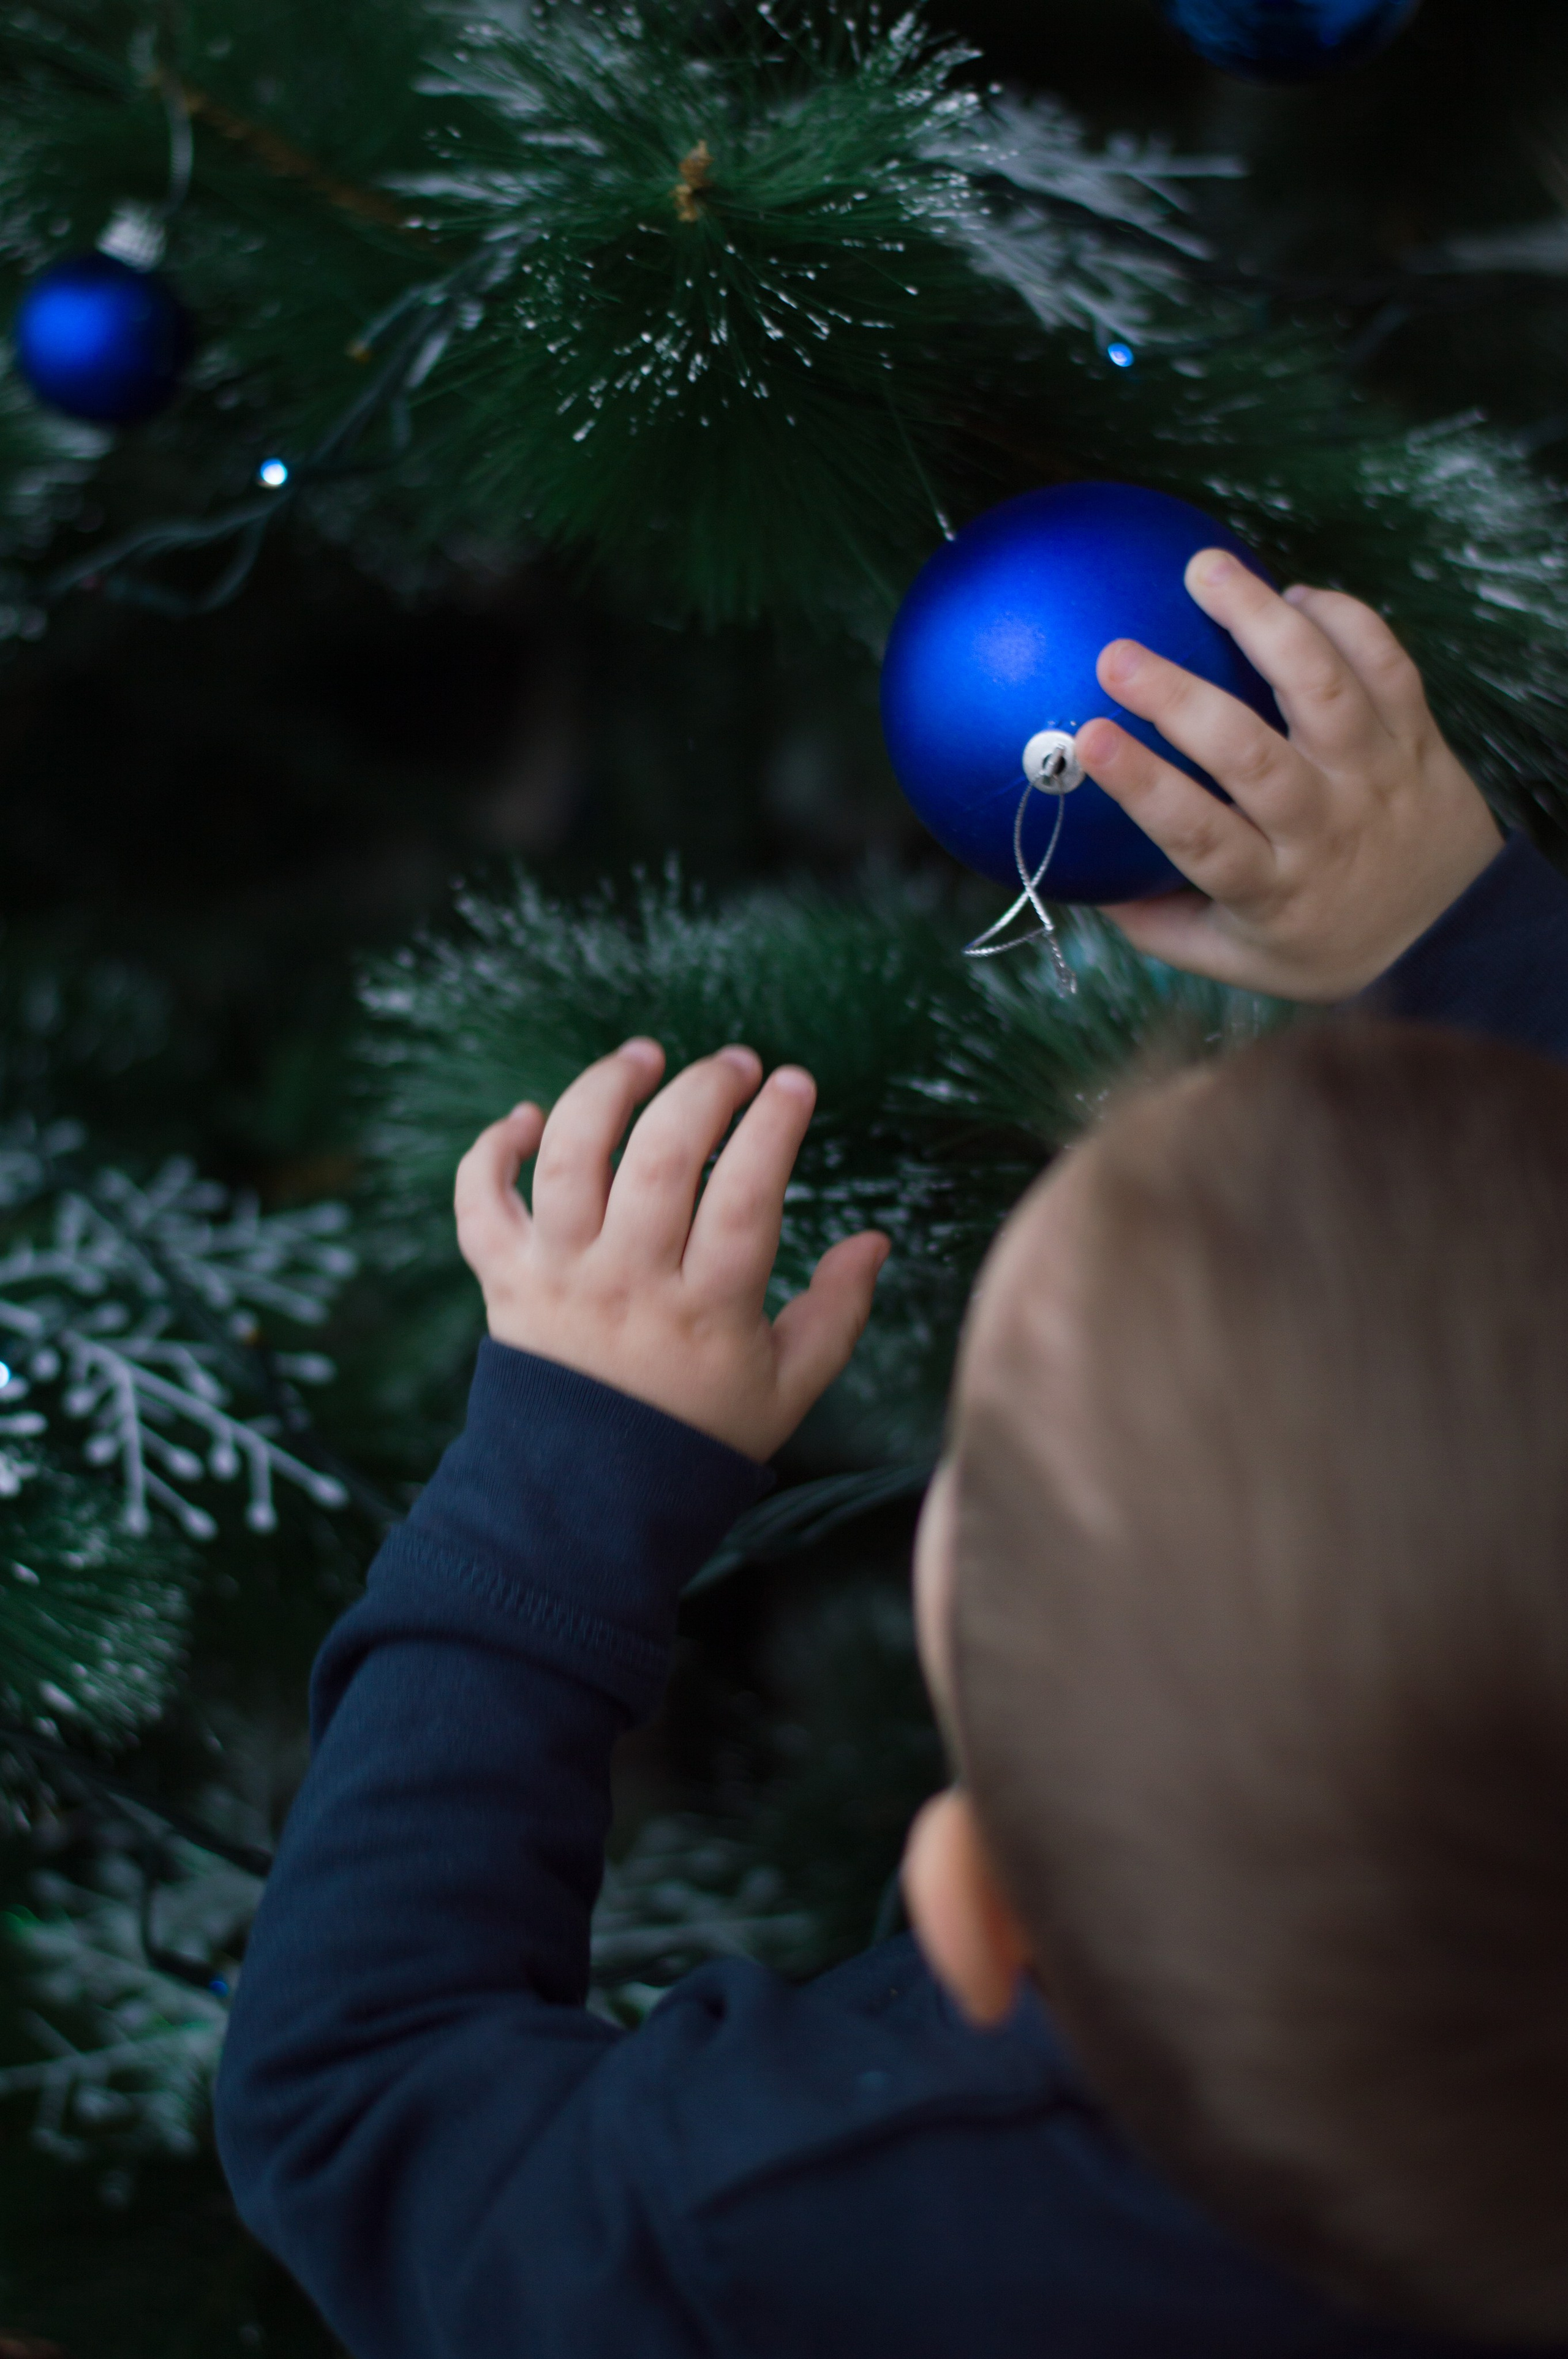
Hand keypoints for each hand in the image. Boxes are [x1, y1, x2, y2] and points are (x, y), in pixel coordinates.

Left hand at [453, 1038, 889, 1459]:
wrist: (590, 1499)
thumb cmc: (699, 1435)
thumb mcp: (789, 1387)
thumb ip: (838, 1313)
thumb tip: (874, 1239)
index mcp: (706, 1311)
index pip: (746, 1197)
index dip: (773, 1129)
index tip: (795, 1084)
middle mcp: (627, 1284)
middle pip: (661, 1161)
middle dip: (704, 1091)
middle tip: (737, 1064)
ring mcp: (558, 1279)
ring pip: (570, 1159)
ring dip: (604, 1090)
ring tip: (644, 1057)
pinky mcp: (504, 1281)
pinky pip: (480, 1202)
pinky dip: (492, 1150)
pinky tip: (532, 1117)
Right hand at [1073, 550, 1503, 999]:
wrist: (1456, 939)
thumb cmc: (1325, 946)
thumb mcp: (1236, 961)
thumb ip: (1157, 924)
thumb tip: (1080, 875)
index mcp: (1271, 887)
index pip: (1198, 835)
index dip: (1143, 785)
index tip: (1090, 739)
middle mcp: (1324, 826)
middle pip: (1250, 755)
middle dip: (1180, 698)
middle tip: (1117, 653)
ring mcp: (1376, 775)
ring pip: (1321, 686)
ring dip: (1261, 620)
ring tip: (1206, 570)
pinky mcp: (1419, 736)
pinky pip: (1385, 661)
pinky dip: (1343, 618)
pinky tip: (1294, 596)